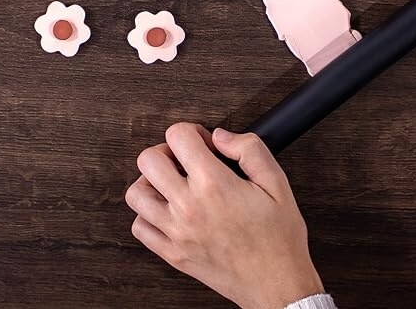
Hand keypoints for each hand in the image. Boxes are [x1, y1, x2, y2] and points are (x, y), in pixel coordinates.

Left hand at [125, 123, 323, 308]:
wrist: (277, 284)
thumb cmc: (279, 237)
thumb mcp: (277, 182)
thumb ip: (249, 149)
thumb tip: (221, 136)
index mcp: (214, 185)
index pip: (178, 136)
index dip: (193, 131)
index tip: (205, 143)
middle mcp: (189, 207)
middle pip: (148, 160)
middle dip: (167, 151)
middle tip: (186, 159)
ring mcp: (176, 233)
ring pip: (136, 193)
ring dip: (151, 181)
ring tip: (174, 183)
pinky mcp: (172, 254)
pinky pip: (139, 227)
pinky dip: (148, 213)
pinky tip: (169, 209)